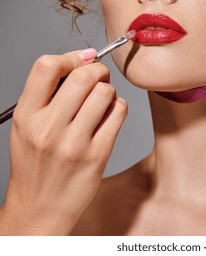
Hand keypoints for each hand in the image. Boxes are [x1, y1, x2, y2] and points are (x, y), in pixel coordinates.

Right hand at [0, 49, 127, 234]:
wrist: (41, 207)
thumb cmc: (36, 165)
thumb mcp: (27, 128)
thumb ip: (47, 96)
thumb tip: (80, 63)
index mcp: (27, 116)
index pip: (46, 67)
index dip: (69, 57)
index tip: (81, 60)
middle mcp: (49, 128)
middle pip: (84, 77)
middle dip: (97, 70)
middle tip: (99, 77)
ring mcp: (75, 142)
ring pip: (105, 92)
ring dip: (109, 90)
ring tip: (103, 100)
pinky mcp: (98, 154)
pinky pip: (119, 112)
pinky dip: (119, 107)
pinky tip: (110, 114)